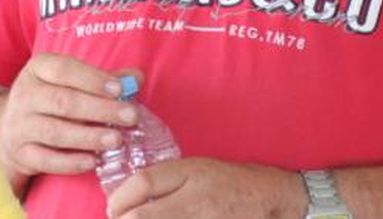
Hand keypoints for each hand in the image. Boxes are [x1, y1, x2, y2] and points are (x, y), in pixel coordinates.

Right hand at [0, 53, 138, 192]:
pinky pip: (45, 160)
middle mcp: (24, 95)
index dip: (93, 79)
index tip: (120, 90)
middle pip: (63, 102)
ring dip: (88, 137)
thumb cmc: (51, 97)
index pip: (64, 69)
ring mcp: (19, 126)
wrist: (10, 126)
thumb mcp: (71, 81)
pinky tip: (92, 161)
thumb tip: (136, 78)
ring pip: (55, 132)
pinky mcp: (20, 153)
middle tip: (130, 117)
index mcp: (38, 69)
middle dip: (100, 110)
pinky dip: (70, 163)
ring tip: (116, 140)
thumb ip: (104, 80)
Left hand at [105, 157, 304, 218]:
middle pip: (144, 215)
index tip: (112, 208)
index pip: (144, 182)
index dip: (120, 198)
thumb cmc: (229, 180)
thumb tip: (128, 195)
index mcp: (190, 171)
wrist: (270, 196)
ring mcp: (204, 218)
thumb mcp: (197, 169)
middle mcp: (195, 196)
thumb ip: (166, 179)